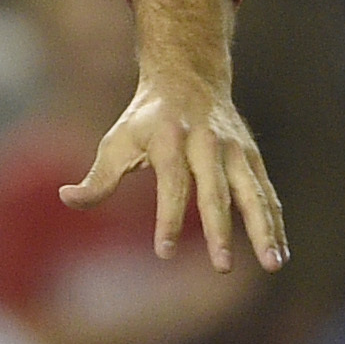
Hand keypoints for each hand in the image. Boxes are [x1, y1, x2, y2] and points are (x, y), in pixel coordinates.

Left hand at [60, 58, 287, 273]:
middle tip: (221, 266)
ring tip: (272, 264)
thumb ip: (98, 177)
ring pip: (252, 194)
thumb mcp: (117, 141)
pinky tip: (277, 254)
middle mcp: (208, 143)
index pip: (171, 183)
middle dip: (219, 230)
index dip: (167, 217)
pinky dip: (273, 223)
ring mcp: (235, 150)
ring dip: (263, 230)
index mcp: (170, 138)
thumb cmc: (145, 119)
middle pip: (216, 191)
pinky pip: (265, 194)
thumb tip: (67, 198)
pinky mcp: (252, 158)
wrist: (189, 77)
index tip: (162, 251)